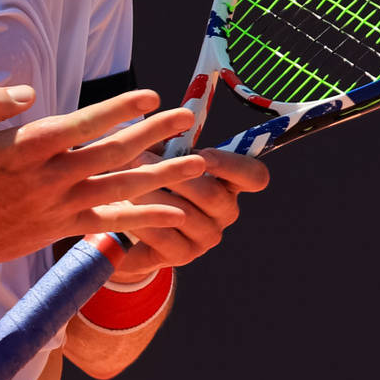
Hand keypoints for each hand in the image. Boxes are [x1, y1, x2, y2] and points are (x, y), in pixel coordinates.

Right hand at [0, 86, 206, 286]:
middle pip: (113, 152)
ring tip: (197, 163)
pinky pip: (112, 223)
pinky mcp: (62, 228)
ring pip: (121, 187)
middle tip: (187, 117)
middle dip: (154, 132)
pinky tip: (175, 211)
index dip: (120, 109)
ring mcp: (60, 206)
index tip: (149, 96)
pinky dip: (145, 217)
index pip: (83, 124)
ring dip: (162, 174)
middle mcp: (50, 177)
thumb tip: (28, 92)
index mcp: (27, 147)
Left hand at [105, 147, 269, 283]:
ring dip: (152, 193)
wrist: (130, 226)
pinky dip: (143, 219)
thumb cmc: (153, 179)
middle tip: (140, 157)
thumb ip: (171, 141)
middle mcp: (225, 212)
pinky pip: (164, 236)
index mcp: (229, 183)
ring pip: (184, 214)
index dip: (233, 165)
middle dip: (174, 173)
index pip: (255, 176)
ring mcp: (206, 237)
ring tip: (127, 180)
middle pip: (212, 195)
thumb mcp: (163, 156)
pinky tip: (125, 207)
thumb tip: (168, 122)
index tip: (203, 154)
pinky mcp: (183, 256)